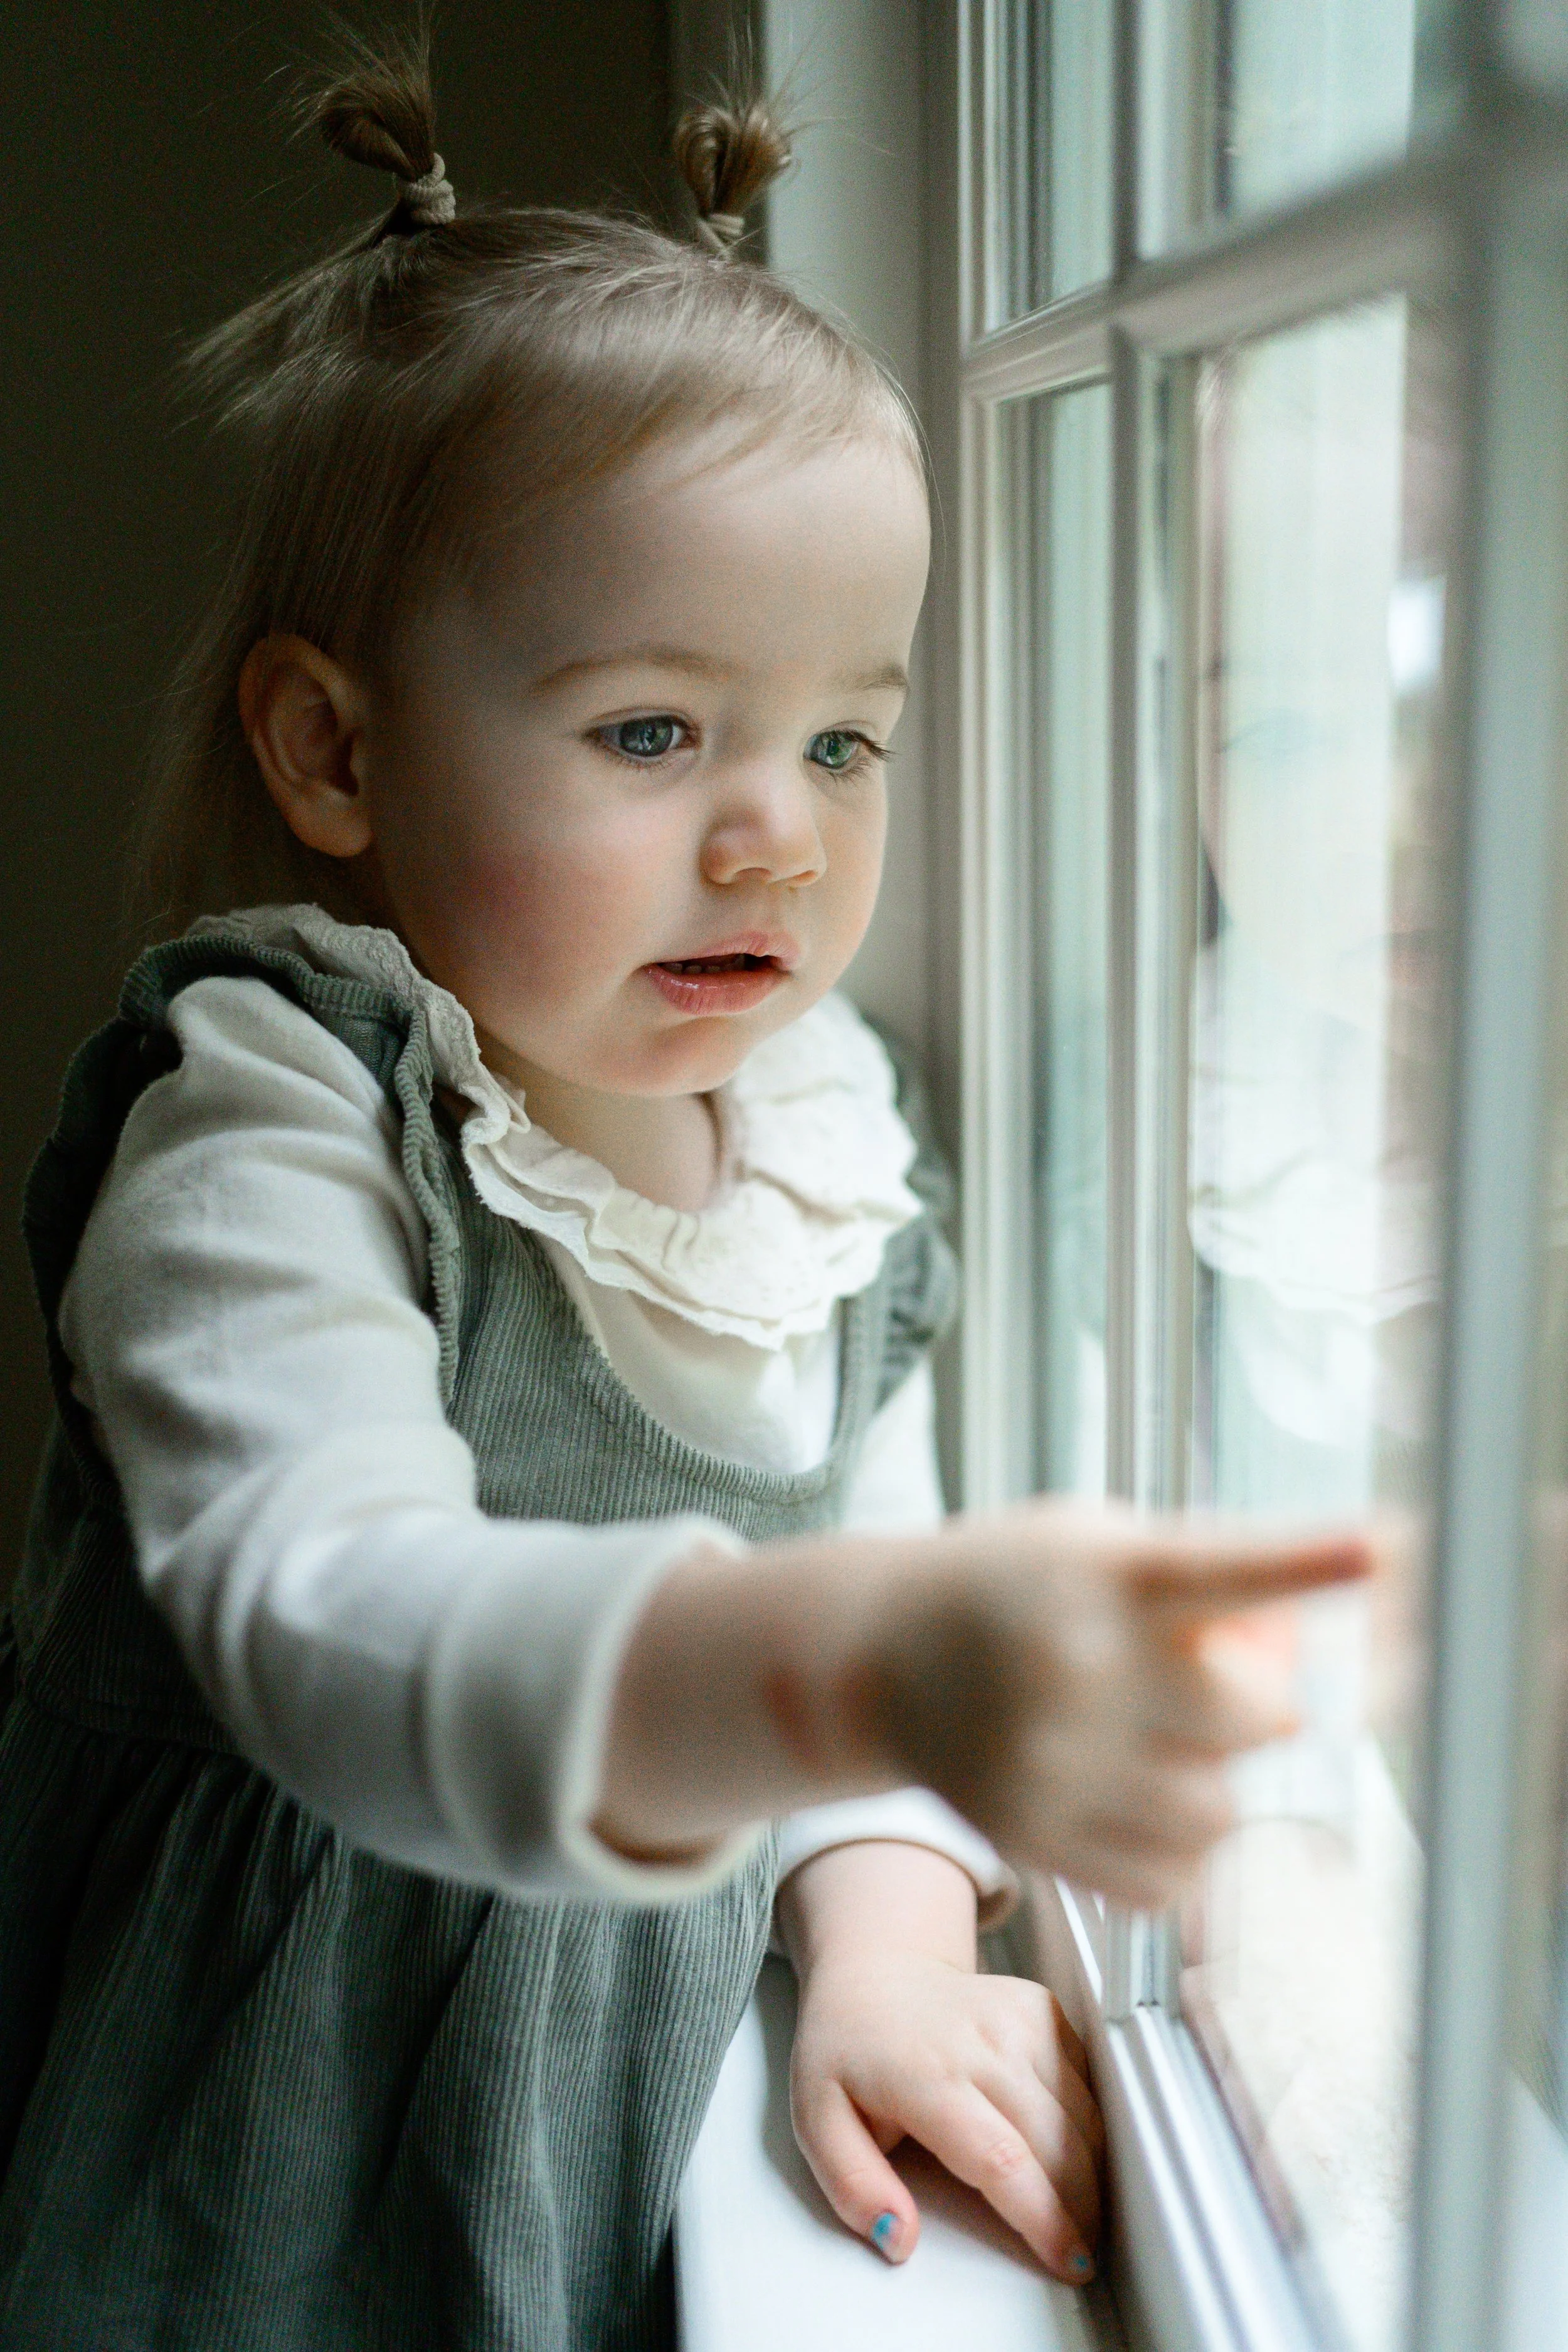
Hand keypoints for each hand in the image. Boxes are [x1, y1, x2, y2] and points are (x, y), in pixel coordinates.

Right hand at [595, 1497, 1369, 1900]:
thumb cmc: (1015, 1586)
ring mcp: (1053, 1762)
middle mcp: (1077, 1667)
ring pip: (1220, 1811)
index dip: (1311, 1562)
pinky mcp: (1036, 1837)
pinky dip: (1173, 1845)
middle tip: (1212, 1682)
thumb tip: (1320, 1643)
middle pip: (1255, 1716)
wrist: (883, 1656)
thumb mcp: (1098, 1542)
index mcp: (1102, 1576)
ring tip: (1154, 1741)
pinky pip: (1168, 1876)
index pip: (1225, 1569)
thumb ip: (1202, 1580)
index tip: (1384, 1546)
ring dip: (1216, 1782)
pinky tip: (1124, 1792)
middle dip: (1260, 1704)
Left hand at [780, 1844, 1103, 2280]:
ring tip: (1081, 2213)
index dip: (1044, 2219)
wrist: (873, 1972)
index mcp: (926, 2075)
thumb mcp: (817, 2119)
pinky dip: (1089, 2123)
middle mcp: (983, 2041)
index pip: (1002, 2159)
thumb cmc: (845, 2047)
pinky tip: (1072, 2151)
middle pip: (1057, 2142)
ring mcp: (1018, 2019)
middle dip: (1080, 2209)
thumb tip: (896, 2237)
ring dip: (1092, 2172)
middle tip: (1079, 2252)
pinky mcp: (1041, 2009)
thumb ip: (853, 2184)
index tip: (1068, 2261)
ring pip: (1084, 2113)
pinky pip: (1088, 2079)